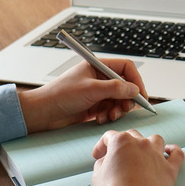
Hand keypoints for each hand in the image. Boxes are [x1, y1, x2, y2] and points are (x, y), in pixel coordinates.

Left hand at [17, 58, 146, 133]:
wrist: (43, 112)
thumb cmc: (60, 95)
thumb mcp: (91, 89)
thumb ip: (115, 88)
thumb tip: (134, 89)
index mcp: (97, 66)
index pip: (125, 68)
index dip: (136, 80)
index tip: (141, 95)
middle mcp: (99, 78)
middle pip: (125, 86)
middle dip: (127, 99)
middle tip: (124, 109)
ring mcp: (97, 92)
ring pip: (119, 100)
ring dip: (118, 109)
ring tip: (110, 116)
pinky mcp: (94, 106)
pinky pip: (110, 110)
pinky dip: (109, 115)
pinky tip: (100, 119)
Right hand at [91, 130, 182, 185]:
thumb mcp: (98, 173)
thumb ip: (102, 162)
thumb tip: (107, 161)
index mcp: (121, 141)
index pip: (109, 136)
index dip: (102, 145)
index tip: (99, 156)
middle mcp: (141, 143)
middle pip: (132, 135)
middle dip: (124, 144)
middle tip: (119, 156)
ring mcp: (157, 155)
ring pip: (155, 139)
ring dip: (149, 143)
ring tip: (145, 151)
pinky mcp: (169, 169)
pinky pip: (177, 154)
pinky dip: (174, 150)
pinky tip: (170, 151)